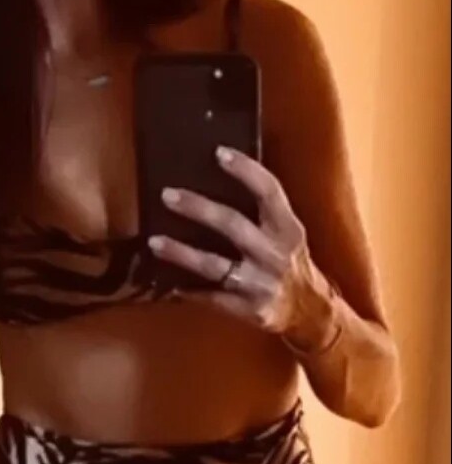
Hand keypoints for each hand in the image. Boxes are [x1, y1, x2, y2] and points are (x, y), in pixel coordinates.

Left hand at [150, 146, 338, 349]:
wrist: (309, 311)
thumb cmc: (289, 262)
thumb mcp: (286, 234)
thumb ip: (262, 213)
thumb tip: (216, 181)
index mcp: (287, 229)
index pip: (269, 192)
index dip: (246, 171)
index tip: (218, 153)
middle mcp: (275, 254)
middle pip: (233, 226)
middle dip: (198, 209)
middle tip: (167, 195)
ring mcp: (261, 284)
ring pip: (215, 266)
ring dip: (181, 253)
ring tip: (155, 242)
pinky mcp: (250, 310)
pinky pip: (213, 298)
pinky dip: (190, 291)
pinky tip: (169, 284)